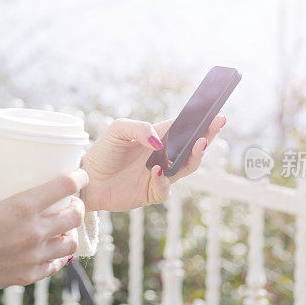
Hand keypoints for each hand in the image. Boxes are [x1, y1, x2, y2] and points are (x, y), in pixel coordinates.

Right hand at [0, 169, 88, 295]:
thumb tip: (2, 181)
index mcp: (22, 207)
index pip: (65, 187)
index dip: (79, 178)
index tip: (81, 175)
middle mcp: (33, 232)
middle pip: (75, 216)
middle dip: (78, 206)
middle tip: (72, 203)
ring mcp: (33, 256)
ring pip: (70, 243)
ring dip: (70, 233)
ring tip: (63, 229)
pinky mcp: (27, 276)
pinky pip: (54, 265)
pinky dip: (56, 256)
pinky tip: (51, 250)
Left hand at [80, 115, 225, 211]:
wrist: (87, 180)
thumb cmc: (103, 151)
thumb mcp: (118, 130)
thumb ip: (139, 128)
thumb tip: (159, 141)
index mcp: (158, 137)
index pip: (183, 127)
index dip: (200, 121)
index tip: (214, 113)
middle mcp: (163, 155)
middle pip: (192, 147)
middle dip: (207, 135)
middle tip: (218, 123)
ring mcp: (160, 174)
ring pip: (187, 167)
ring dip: (195, 156)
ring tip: (199, 143)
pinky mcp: (152, 192)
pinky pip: (165, 188)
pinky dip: (163, 180)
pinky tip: (156, 170)